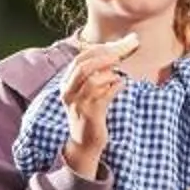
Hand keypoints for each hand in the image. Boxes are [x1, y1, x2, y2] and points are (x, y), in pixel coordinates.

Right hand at [57, 42, 128, 178]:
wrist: (84, 143)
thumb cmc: (90, 113)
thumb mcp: (87, 92)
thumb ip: (96, 73)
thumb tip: (118, 50)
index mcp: (66, 84)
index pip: (80, 58)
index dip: (99, 49)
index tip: (118, 45)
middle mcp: (68, 93)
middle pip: (84, 66)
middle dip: (105, 56)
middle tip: (122, 54)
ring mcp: (78, 104)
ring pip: (92, 80)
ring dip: (110, 73)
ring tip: (119, 73)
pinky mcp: (90, 115)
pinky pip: (104, 96)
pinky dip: (115, 86)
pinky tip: (122, 84)